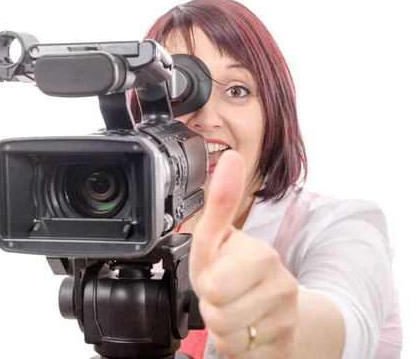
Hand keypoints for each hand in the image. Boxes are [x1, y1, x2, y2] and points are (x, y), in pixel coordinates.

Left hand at [188, 150, 299, 357]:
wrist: (273, 309)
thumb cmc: (236, 271)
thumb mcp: (219, 238)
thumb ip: (221, 201)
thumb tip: (230, 156)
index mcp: (262, 256)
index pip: (214, 286)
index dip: (208, 284)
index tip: (220, 273)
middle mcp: (281, 287)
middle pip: (217, 314)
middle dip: (212, 307)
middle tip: (224, 296)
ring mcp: (287, 320)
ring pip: (228, 338)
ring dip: (223, 328)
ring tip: (235, 312)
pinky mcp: (286, 347)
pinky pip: (241, 355)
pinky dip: (237, 347)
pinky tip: (248, 331)